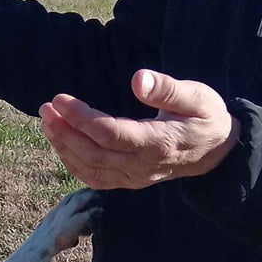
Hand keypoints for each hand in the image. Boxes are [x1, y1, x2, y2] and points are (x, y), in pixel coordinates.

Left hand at [39, 70, 238, 189]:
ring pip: (90, 168)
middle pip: (93, 152)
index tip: (60, 99)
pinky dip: (74, 164)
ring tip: (47, 123)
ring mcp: (133, 178)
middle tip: (45, 108)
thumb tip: (139, 79)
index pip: (109, 133)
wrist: (216, 152)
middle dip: (65, 131)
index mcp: (156, 143)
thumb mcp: (196, 96)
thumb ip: (167, 89)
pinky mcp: (129, 182)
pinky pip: (95, 178)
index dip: (81, 117)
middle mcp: (141, 166)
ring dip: (64, 147)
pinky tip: (61, 145)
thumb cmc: (205, 117)